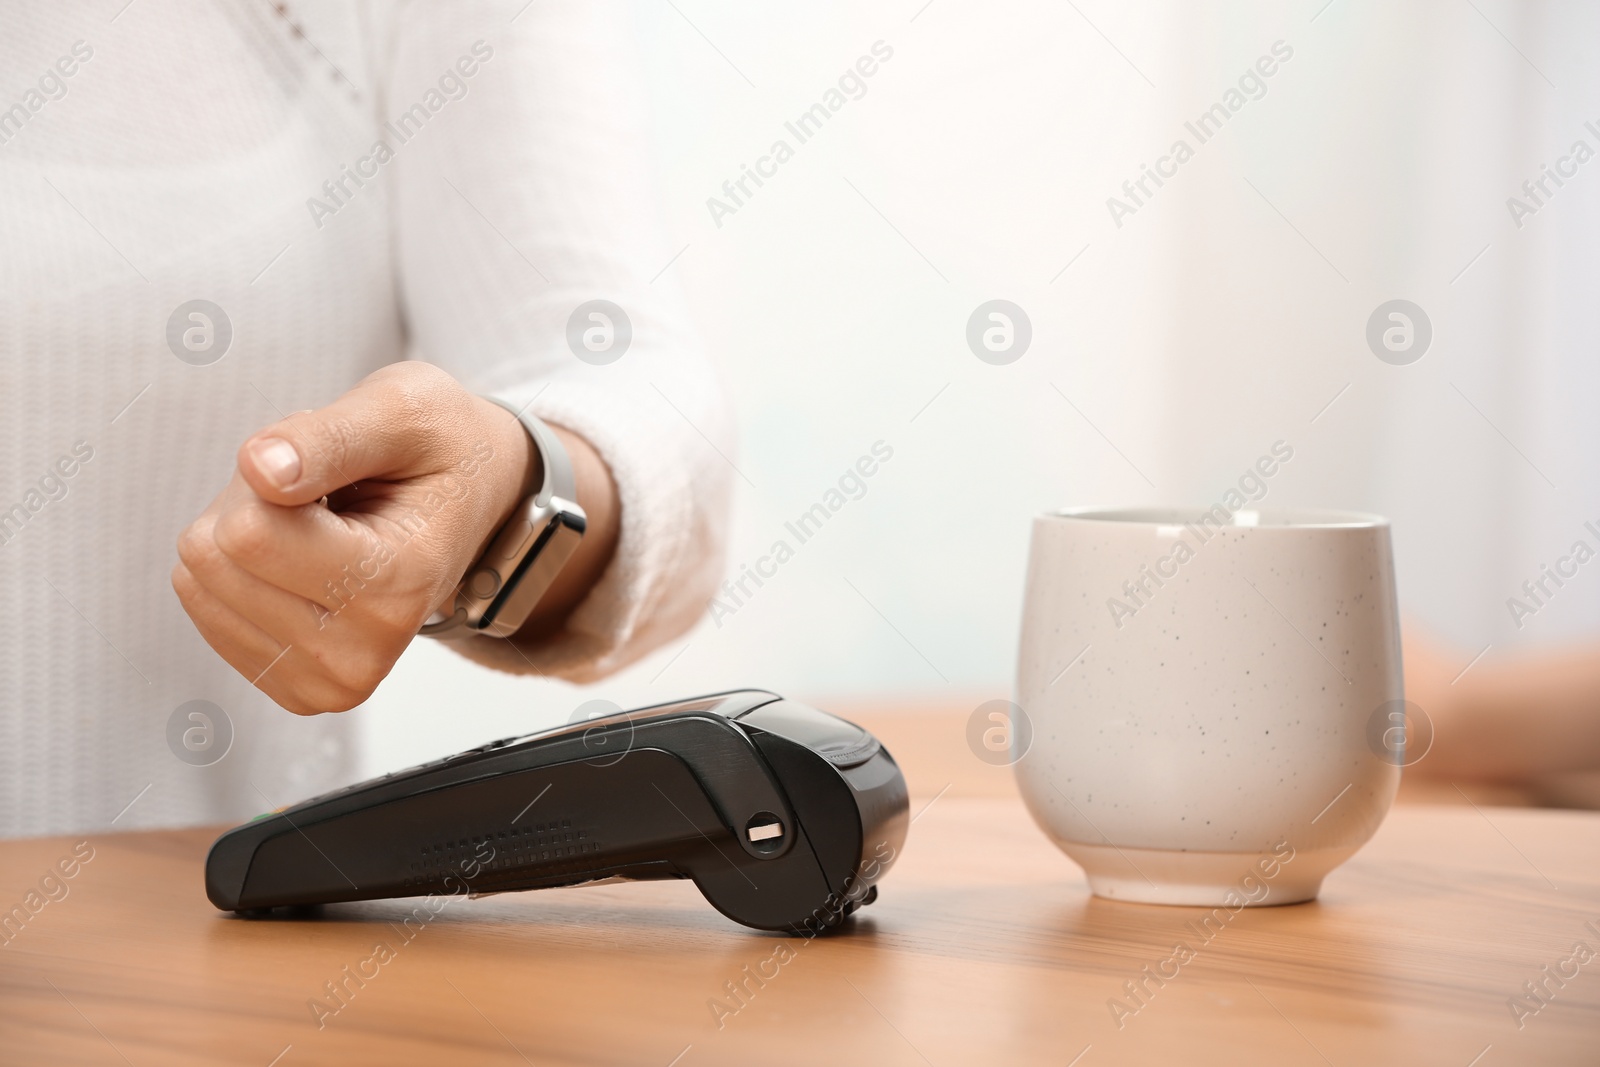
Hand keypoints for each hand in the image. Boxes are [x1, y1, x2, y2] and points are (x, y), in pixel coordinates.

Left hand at [174, 362, 541, 713]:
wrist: (475, 502)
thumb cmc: (441, 451)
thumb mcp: (403, 410)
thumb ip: (331, 435)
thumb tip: (259, 468)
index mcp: (397, 587)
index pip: (248, 533)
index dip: (274, 473)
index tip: (334, 468)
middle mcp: (363, 654)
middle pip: (215, 557)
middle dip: (254, 503)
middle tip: (325, 494)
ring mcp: (328, 682)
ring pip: (198, 582)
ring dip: (246, 534)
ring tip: (319, 523)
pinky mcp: (299, 688)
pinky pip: (203, 608)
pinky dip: (244, 571)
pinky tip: (304, 559)